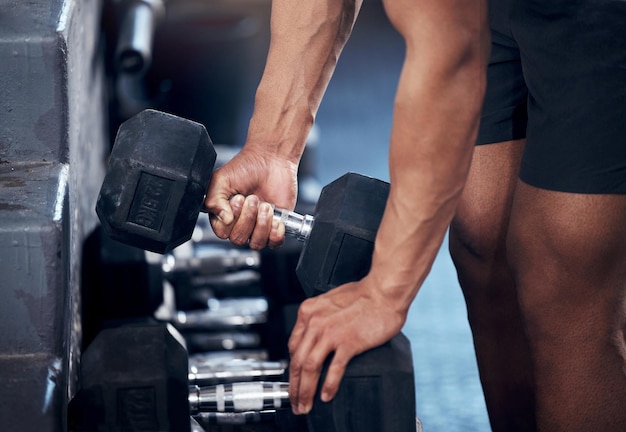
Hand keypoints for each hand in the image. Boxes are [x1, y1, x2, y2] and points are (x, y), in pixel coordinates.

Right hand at [204, 147, 298, 248]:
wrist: (271, 159)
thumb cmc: (246, 167)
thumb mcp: (220, 180)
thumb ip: (213, 200)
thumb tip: (224, 218)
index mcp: (223, 214)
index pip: (222, 232)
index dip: (231, 219)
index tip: (237, 199)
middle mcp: (240, 223)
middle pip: (238, 239)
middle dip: (247, 218)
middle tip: (253, 198)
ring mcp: (258, 226)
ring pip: (256, 243)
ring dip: (262, 224)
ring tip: (265, 205)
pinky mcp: (276, 226)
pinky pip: (274, 243)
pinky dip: (275, 233)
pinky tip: (275, 218)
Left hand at [287, 276, 405, 414]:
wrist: (383, 292)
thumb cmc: (363, 295)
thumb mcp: (330, 301)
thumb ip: (319, 318)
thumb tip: (315, 338)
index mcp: (309, 312)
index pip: (293, 346)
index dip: (292, 368)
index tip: (294, 380)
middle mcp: (316, 322)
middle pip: (298, 360)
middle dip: (294, 386)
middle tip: (295, 402)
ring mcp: (331, 333)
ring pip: (310, 367)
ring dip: (306, 390)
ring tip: (306, 404)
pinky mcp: (348, 342)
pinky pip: (334, 369)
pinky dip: (329, 385)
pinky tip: (327, 395)